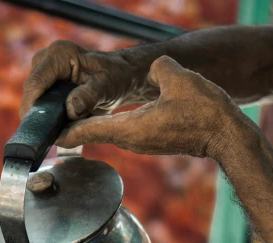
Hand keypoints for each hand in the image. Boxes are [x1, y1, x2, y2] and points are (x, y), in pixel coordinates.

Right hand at [20, 40, 152, 120]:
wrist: (119, 76)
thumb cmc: (115, 78)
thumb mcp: (106, 87)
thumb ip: (89, 96)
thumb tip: (71, 109)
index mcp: (60, 55)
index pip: (35, 83)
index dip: (32, 107)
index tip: (35, 129)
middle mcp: (47, 58)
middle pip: (31, 91)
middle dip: (36, 113)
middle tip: (47, 136)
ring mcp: (43, 70)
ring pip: (33, 98)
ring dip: (40, 115)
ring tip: (53, 132)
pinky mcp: (45, 81)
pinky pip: (38, 101)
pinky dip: (45, 114)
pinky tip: (55, 126)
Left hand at [57, 56, 241, 160]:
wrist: (225, 135)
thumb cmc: (205, 112)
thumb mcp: (179, 81)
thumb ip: (160, 70)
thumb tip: (155, 68)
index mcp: (132, 129)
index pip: (89, 131)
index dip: (66, 132)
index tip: (47, 134)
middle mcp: (132, 140)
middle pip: (94, 134)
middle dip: (72, 129)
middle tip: (51, 124)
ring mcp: (142, 144)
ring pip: (108, 134)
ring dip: (89, 129)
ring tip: (69, 120)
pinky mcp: (151, 142)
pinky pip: (122, 134)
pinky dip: (107, 128)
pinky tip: (101, 122)